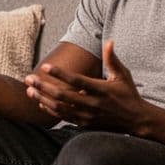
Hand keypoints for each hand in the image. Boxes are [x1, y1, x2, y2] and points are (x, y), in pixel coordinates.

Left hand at [23, 40, 149, 132]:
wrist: (135, 120)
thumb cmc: (129, 94)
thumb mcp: (123, 75)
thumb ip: (113, 59)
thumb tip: (109, 41)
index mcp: (101, 90)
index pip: (76, 81)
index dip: (60, 73)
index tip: (46, 66)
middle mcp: (92, 104)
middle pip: (62, 95)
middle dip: (43, 87)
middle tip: (29, 79)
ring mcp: (87, 116)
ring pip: (60, 108)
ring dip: (43, 99)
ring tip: (29, 90)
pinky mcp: (85, 124)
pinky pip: (64, 117)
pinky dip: (51, 110)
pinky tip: (40, 103)